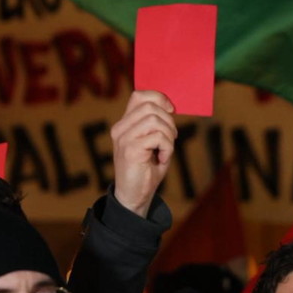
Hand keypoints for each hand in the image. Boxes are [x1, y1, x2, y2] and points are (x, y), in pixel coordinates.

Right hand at [111, 91, 176, 216]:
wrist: (134, 196)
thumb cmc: (146, 169)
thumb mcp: (152, 142)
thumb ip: (156, 124)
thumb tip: (170, 106)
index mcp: (124, 124)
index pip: (138, 96)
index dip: (159, 98)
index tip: (171, 110)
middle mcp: (120, 129)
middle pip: (149, 106)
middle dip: (168, 120)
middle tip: (172, 137)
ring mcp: (124, 139)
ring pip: (155, 120)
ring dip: (168, 135)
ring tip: (166, 150)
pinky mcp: (131, 150)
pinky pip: (158, 137)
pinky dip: (167, 148)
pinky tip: (162, 159)